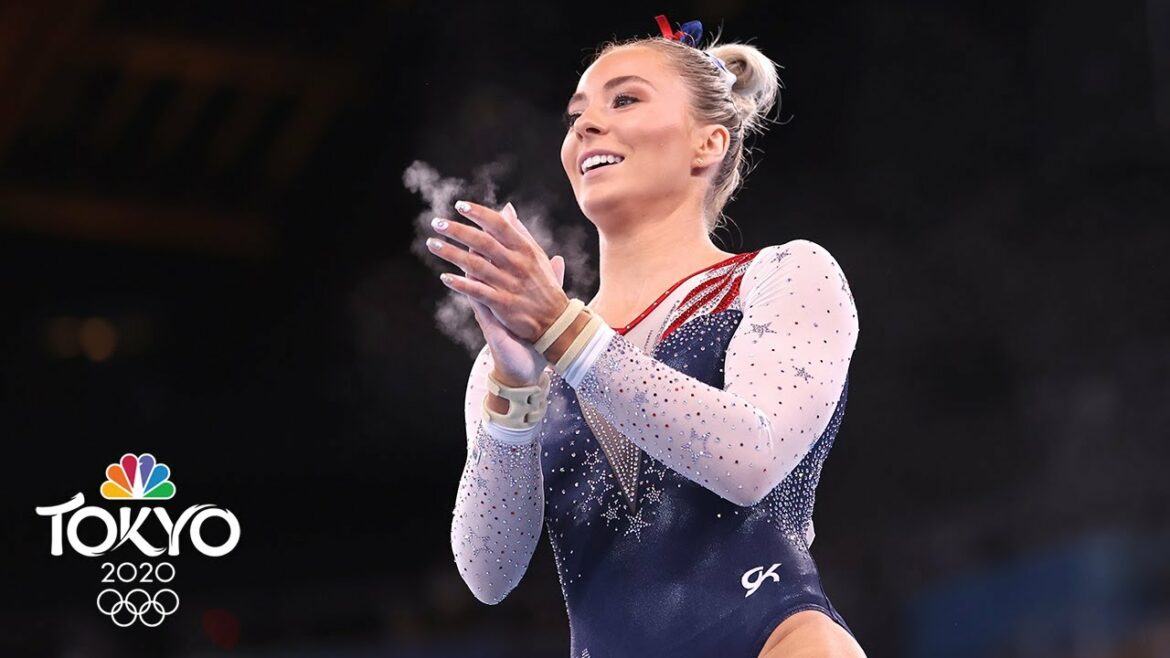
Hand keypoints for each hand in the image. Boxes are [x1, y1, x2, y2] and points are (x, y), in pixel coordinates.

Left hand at [429, 201, 570, 343]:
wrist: (556, 321)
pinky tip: (445, 277)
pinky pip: (478, 292)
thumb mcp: (536, 255)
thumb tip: (507, 208)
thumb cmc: (543, 285)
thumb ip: (519, 232)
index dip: (479, 213)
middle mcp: (517, 264)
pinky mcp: (503, 304)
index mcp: (525, 249)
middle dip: (458, 231)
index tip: (460, 205)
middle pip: (483, 242)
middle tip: (437, 223)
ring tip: (432, 243)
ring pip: (475, 266)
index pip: (499, 225)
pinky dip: (461, 284)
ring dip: (451, 254)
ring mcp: (509, 284)